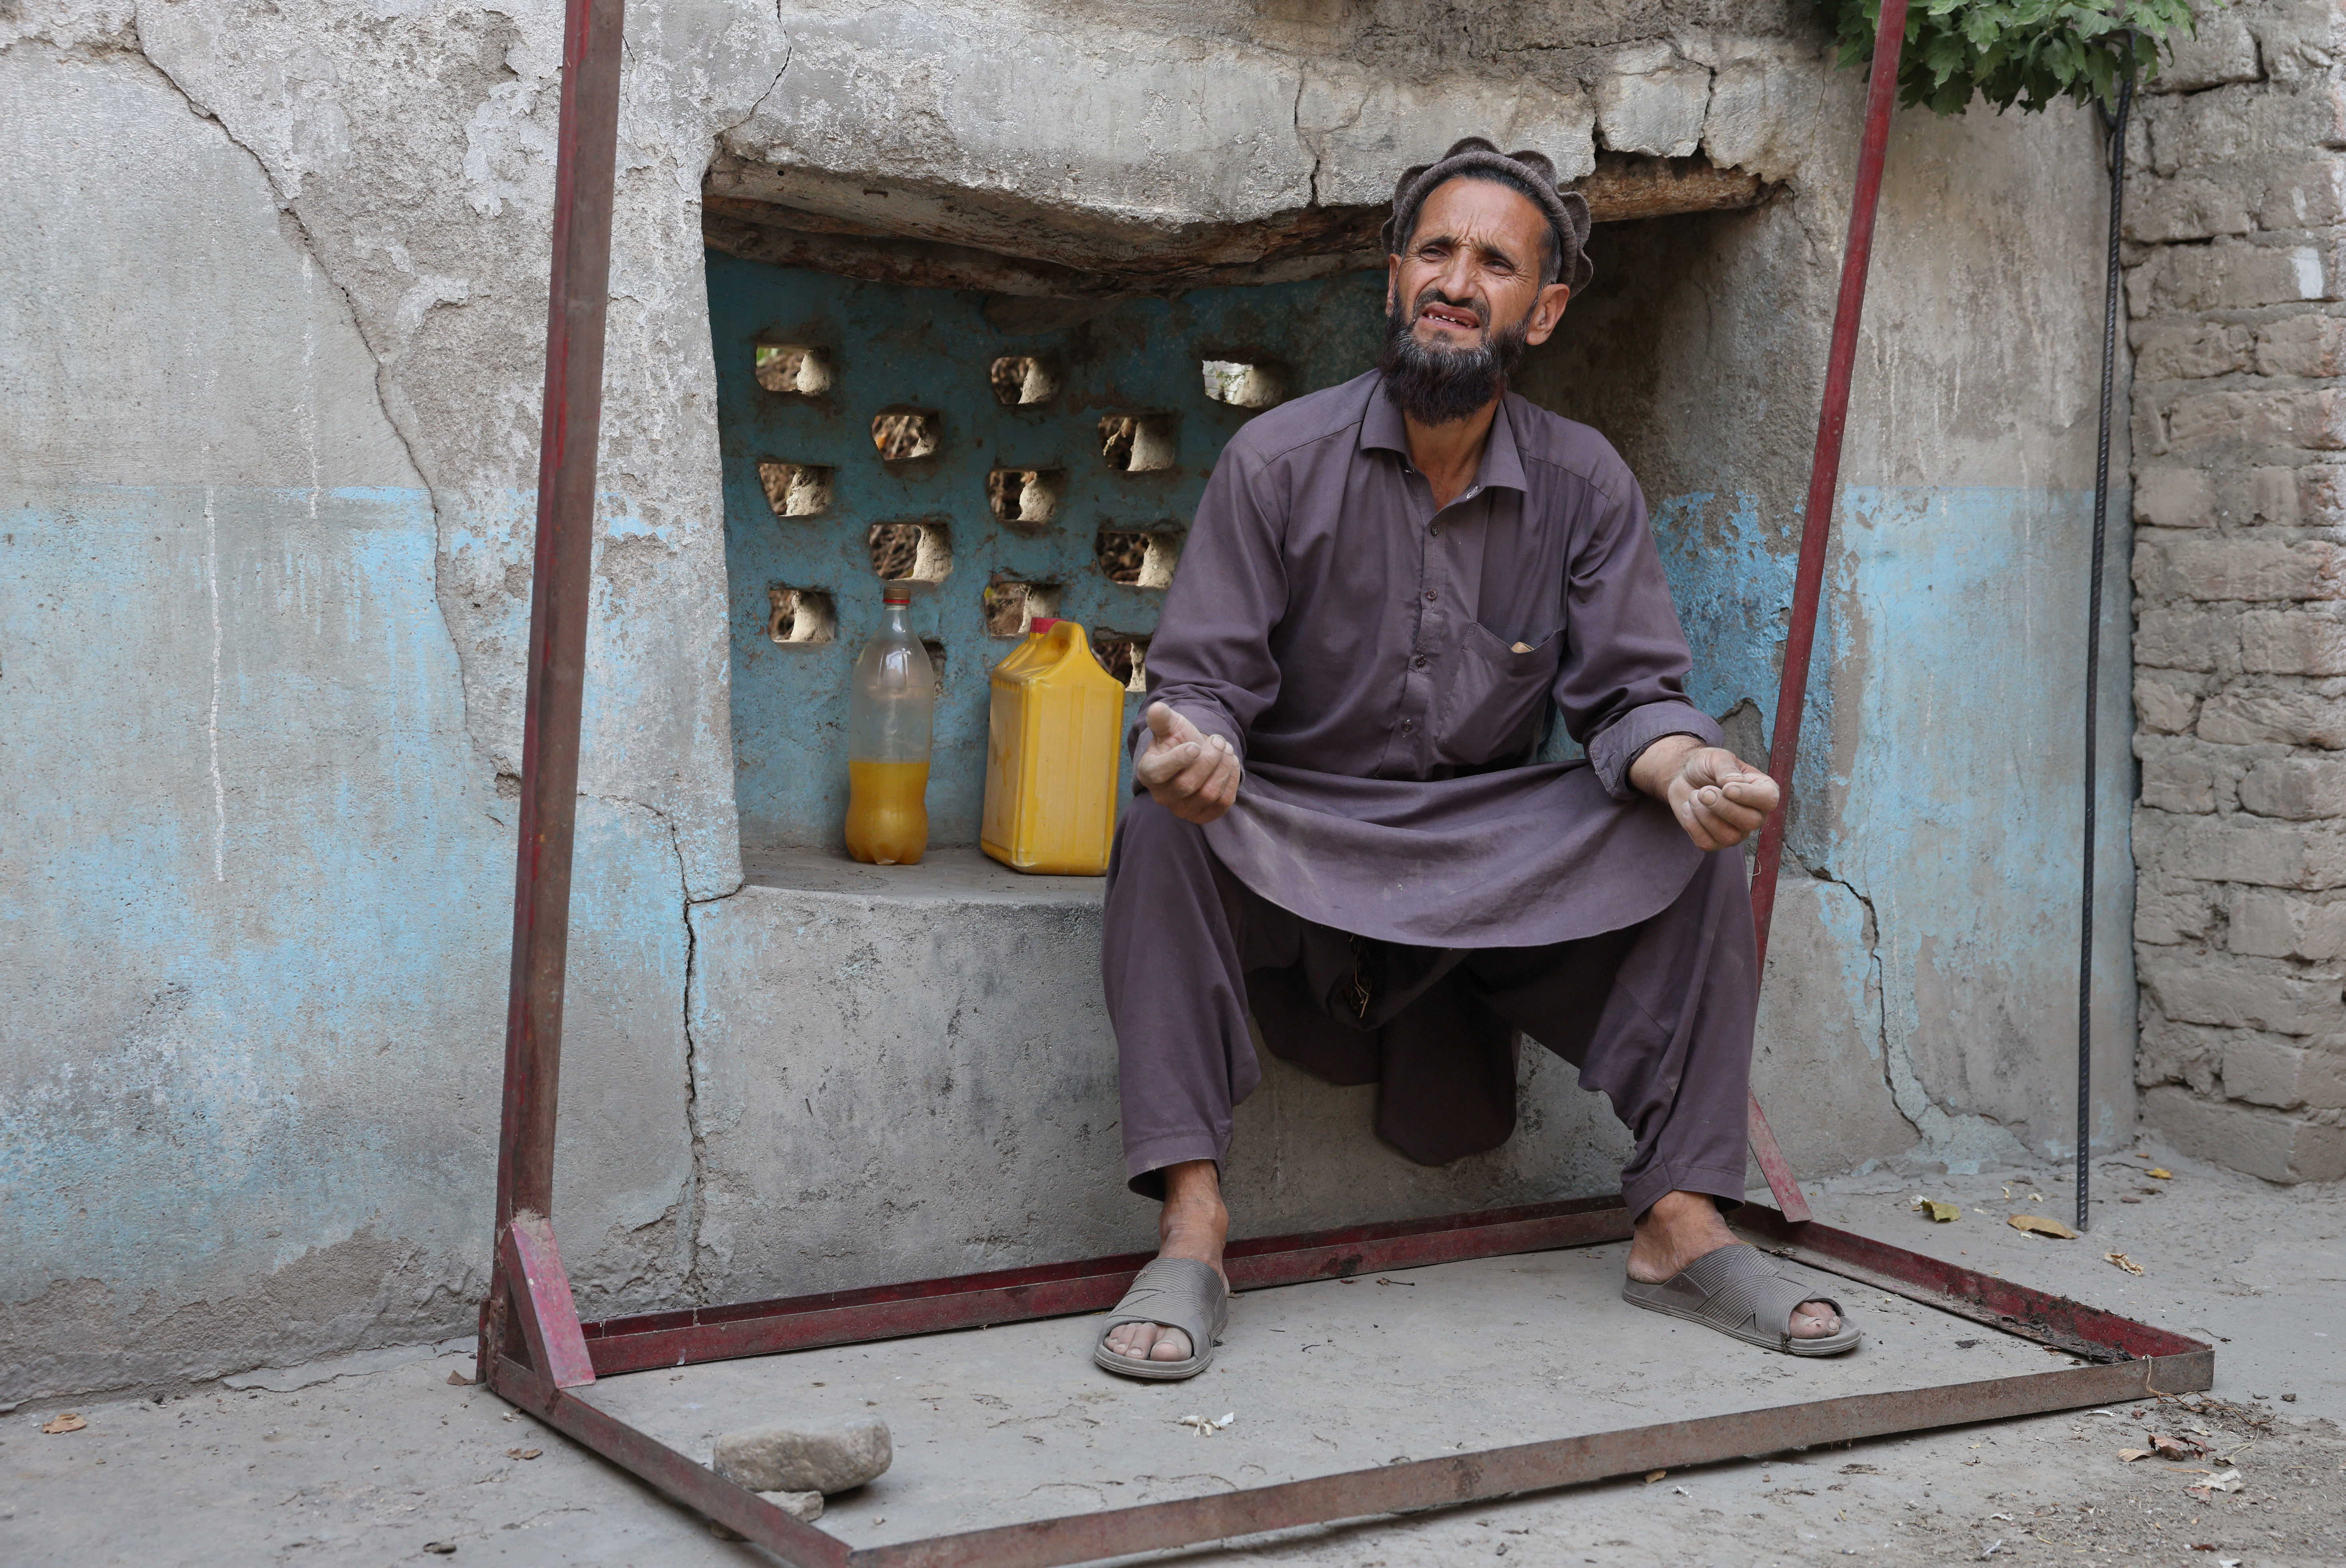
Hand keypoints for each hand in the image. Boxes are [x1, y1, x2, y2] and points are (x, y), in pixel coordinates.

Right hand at [1135, 702, 1242, 824]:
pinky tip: (1230, 765)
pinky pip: (1223, 803)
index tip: (1195, 745)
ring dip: (1224, 768)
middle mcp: (1162, 796)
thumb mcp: (1170, 726)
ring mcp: (1182, 810)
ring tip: (1226, 750)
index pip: (1158, 774)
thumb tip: (1157, 708)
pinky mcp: (1203, 816)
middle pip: (1188, 785)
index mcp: (1148, 772)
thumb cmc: (1177, 741)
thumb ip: (1162, 718)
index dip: (1179, 760)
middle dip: (1210, 759)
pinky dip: (1232, 781)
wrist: (1191, 758)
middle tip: (1219, 741)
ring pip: (1209, 794)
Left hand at [1630, 736, 1779, 850]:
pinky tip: (1689, 808)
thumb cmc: (1706, 766)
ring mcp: (1737, 831)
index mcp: (1763, 790)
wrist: (1684, 777)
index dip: (1749, 796)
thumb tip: (1735, 782)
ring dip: (1705, 815)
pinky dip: (1693, 824)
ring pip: (1729, 836)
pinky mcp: (1716, 842)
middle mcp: (1755, 814)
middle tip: (1703, 792)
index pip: (1769, 800)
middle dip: (1723, 807)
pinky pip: (1707, 843)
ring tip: (1695, 796)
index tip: (1726, 788)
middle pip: (1750, 822)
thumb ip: (1726, 768)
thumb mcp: (1716, 758)